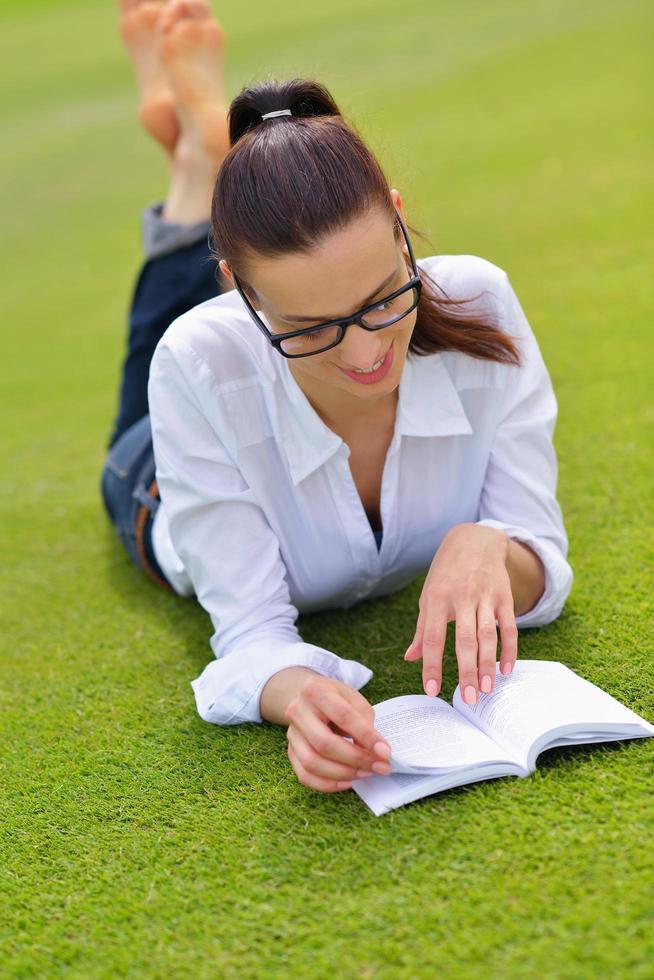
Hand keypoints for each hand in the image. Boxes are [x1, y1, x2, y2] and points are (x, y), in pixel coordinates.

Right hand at [284, 675, 391, 792]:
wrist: (307, 698)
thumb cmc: (335, 698)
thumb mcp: (354, 699)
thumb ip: (364, 722)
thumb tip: (372, 752)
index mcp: (316, 690)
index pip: (343, 717)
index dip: (366, 737)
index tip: (385, 752)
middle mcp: (298, 711)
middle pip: (324, 743)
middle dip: (356, 759)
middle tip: (379, 767)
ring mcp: (291, 733)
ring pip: (312, 763)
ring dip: (343, 774)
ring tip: (365, 773)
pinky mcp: (290, 751)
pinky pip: (305, 775)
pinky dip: (327, 784)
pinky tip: (347, 782)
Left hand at [403, 523, 517, 703]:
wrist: (474, 540)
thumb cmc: (446, 573)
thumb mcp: (428, 596)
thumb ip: (422, 629)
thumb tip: (410, 658)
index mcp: (436, 599)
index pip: (432, 637)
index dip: (432, 665)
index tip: (432, 690)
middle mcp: (461, 598)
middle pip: (464, 640)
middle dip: (466, 671)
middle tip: (467, 698)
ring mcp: (485, 597)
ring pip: (488, 636)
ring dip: (487, 665)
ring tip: (485, 689)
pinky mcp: (503, 597)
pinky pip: (509, 627)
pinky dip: (509, 650)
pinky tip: (505, 670)